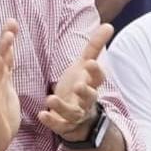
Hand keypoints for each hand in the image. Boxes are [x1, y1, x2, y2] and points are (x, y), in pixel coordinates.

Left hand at [34, 21, 112, 145]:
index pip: (98, 78)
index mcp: (92, 84)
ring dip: (62, 106)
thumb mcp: (85, 65)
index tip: (89, 63)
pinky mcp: (64, 124)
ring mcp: (76, 114)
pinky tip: (42, 114)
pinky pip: (58, 125)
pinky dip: (51, 121)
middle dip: (85, 92)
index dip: (95, 71)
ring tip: (50, 98)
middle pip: (90, 97)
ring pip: (72, 112)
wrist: (76, 116)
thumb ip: (95, 46)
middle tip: (78, 85)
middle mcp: (86, 100)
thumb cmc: (80, 84)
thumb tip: (109, 25)